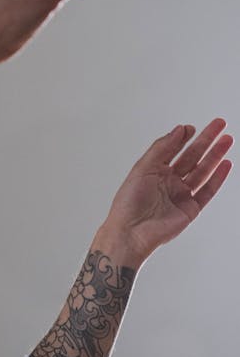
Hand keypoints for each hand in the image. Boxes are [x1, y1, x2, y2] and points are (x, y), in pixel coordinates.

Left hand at [100, 118, 232, 265]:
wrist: (132, 231)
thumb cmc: (129, 202)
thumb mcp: (143, 168)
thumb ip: (162, 148)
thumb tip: (179, 130)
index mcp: (153, 172)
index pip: (172, 150)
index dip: (182, 138)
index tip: (192, 127)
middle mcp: (168, 182)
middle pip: (191, 157)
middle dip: (205, 140)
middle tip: (219, 125)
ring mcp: (180, 195)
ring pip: (202, 170)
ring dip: (215, 155)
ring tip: (227, 139)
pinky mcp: (191, 208)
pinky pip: (207, 190)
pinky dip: (217, 177)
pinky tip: (225, 164)